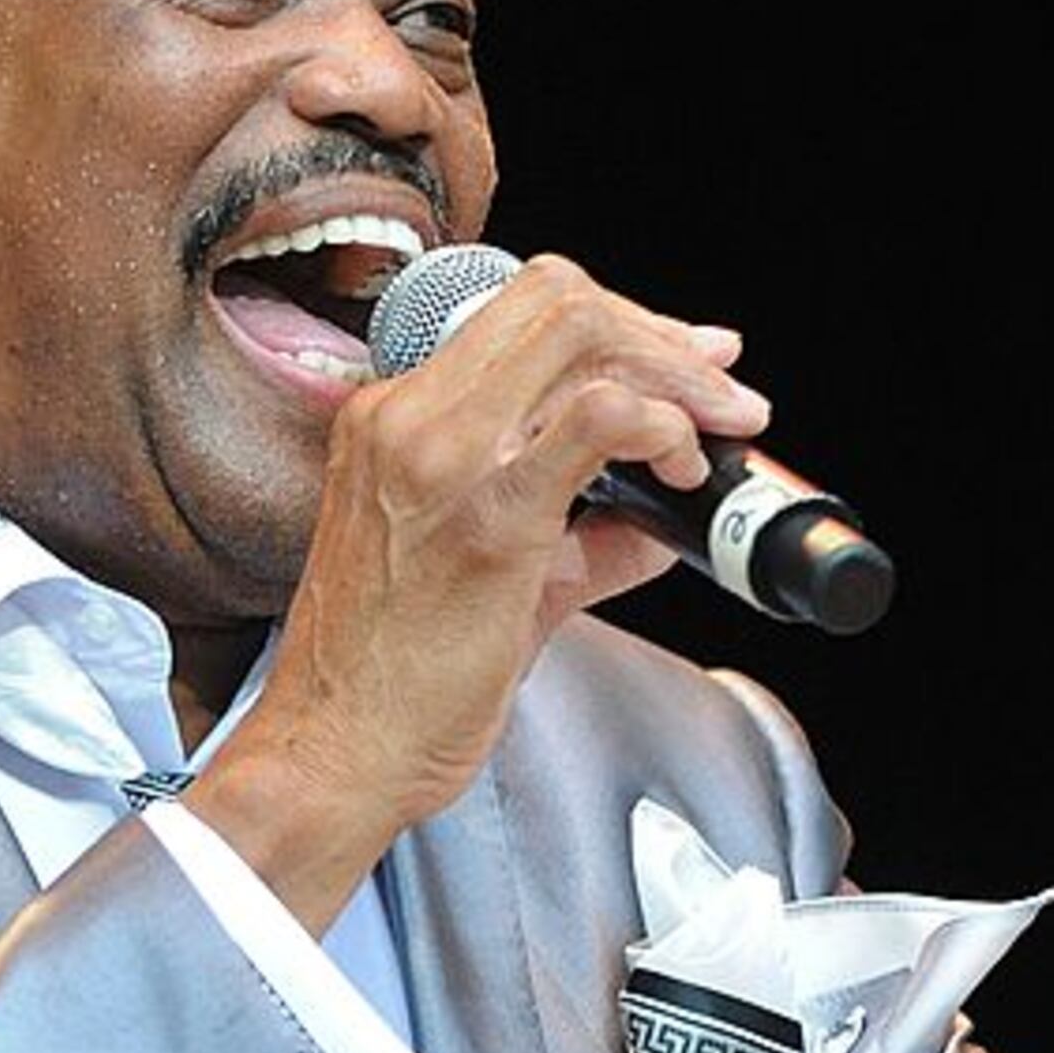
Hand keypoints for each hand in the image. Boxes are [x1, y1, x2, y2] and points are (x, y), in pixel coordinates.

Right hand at [190, 255, 756, 924]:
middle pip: (558, 298)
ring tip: (717, 429)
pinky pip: (600, 417)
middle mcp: (409, 417)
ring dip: (675, 372)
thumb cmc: (386, 684)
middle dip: (661, 334)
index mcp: (395, 419)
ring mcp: (444, 457)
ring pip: (582, 333)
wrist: (332, 754)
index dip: (620, 321)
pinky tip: (680, 472)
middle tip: (720, 389)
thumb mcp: (491, 582)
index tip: (680, 357)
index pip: (520, 312)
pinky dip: (663, 426)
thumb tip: (660, 523)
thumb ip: (582, 538)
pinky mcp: (490, 516)